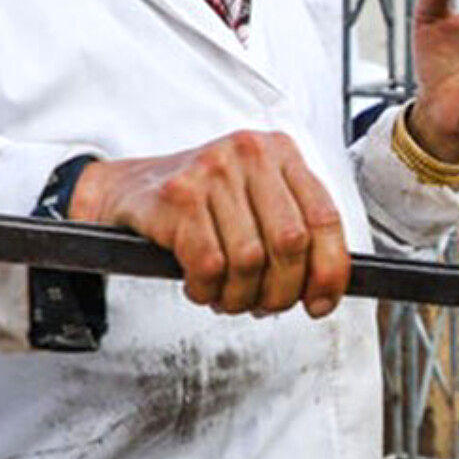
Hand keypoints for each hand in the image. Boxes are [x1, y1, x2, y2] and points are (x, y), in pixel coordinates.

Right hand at [68, 131, 349, 317]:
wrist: (128, 189)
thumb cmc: (201, 201)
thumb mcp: (255, 199)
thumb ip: (293, 231)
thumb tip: (323, 290)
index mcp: (281, 153)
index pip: (325, 218)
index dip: (330, 270)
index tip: (320, 302)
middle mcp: (251, 154)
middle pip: (290, 243)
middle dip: (282, 290)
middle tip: (265, 305)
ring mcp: (213, 172)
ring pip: (249, 259)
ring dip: (241, 296)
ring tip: (228, 298)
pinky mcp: (177, 196)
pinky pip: (208, 264)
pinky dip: (207, 290)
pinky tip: (200, 287)